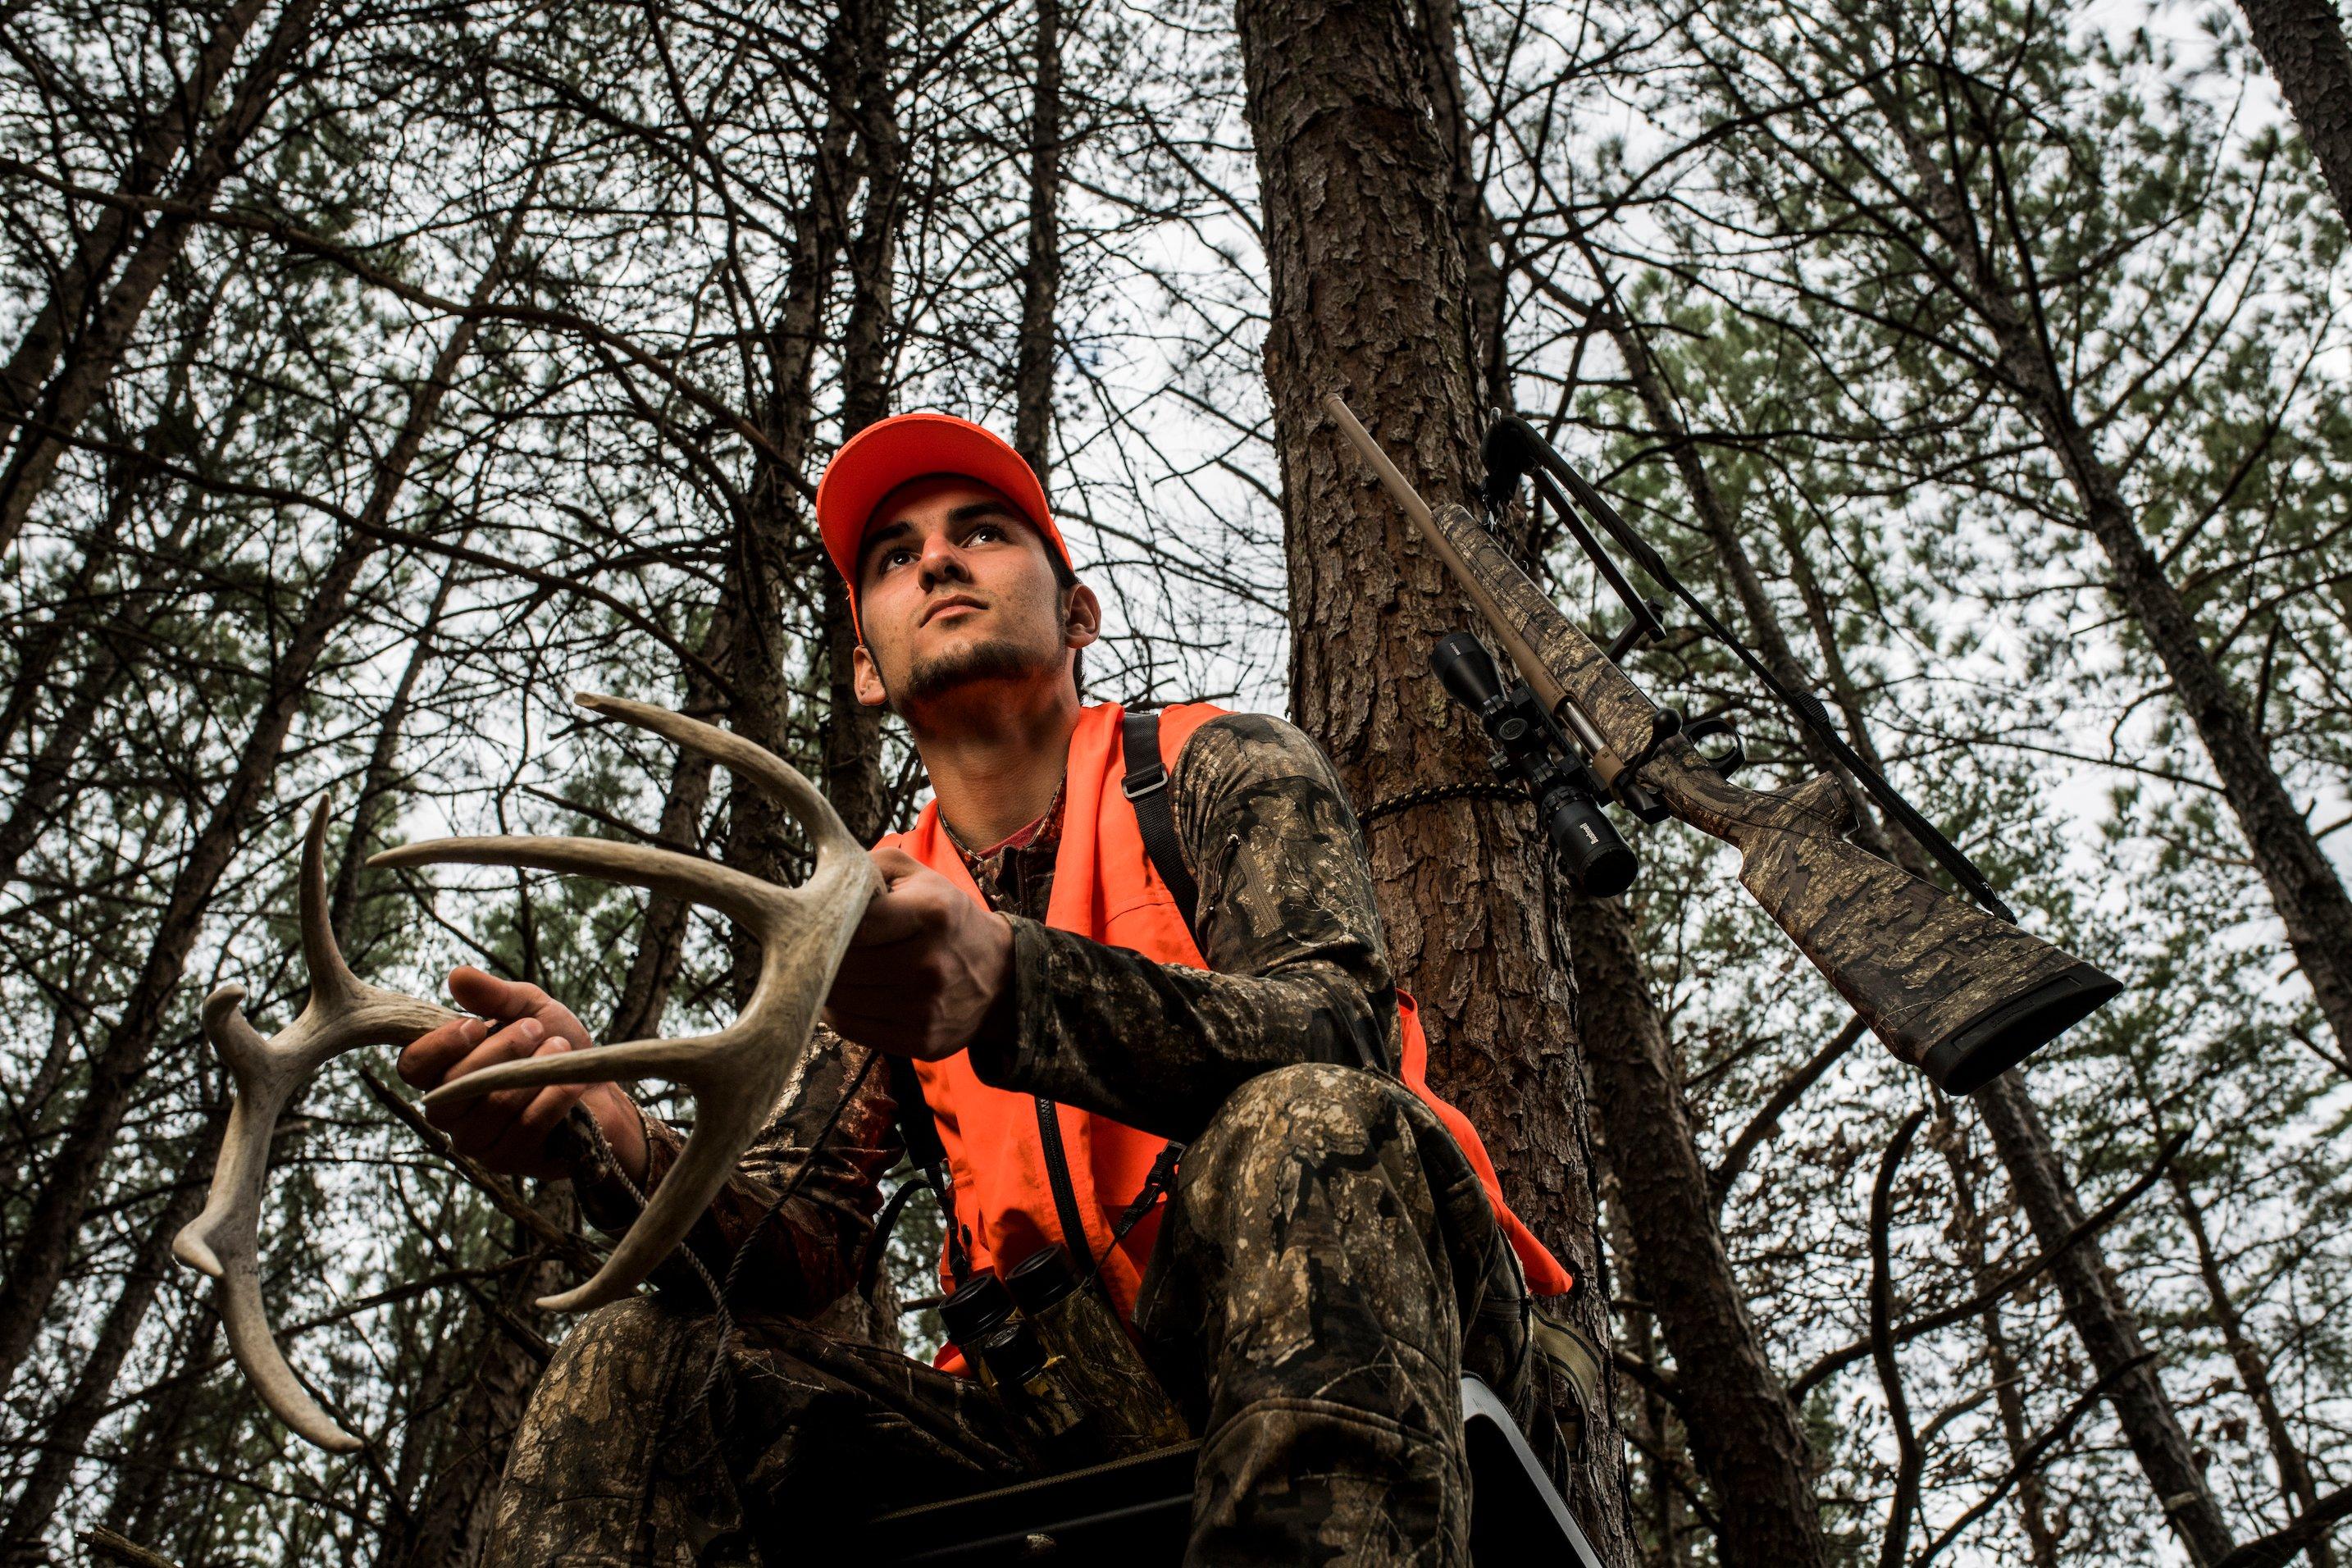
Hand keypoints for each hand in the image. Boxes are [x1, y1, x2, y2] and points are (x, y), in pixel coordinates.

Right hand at [396, 966, 646, 1180]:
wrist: (600, 1086)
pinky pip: (526, 1129)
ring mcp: (477, 1141)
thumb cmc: (554, 1043)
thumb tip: (457, 976)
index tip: (475, 1025)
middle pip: (454, 1088)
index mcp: (443, 1072)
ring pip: (493, 1107)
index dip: (438, 1047)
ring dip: (532, 1072)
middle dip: (500, 1051)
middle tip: (535, 1028)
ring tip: (560, 1047)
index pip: (412, 1067)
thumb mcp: (528, 1009)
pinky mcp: (510, 1161)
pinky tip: (572, 1082)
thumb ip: (493, 995)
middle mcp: (451, 1111)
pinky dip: (553, 1099)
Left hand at [823, 847, 1013, 1059]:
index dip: (828, 922)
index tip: (820, 919)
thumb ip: (867, 867)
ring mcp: (926, 1008)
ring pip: (839, 999)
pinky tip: (849, 994)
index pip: (853, 923)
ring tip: (836, 969)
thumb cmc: (946, 917)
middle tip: (820, 946)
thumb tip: (820, 886)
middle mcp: (930, 964)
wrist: (1000, 974)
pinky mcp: (920, 1041)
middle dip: (822, 954)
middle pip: (841, 965)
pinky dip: (838, 1010)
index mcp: (931, 913)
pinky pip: (850, 1027)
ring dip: (827, 984)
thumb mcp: (917, 875)